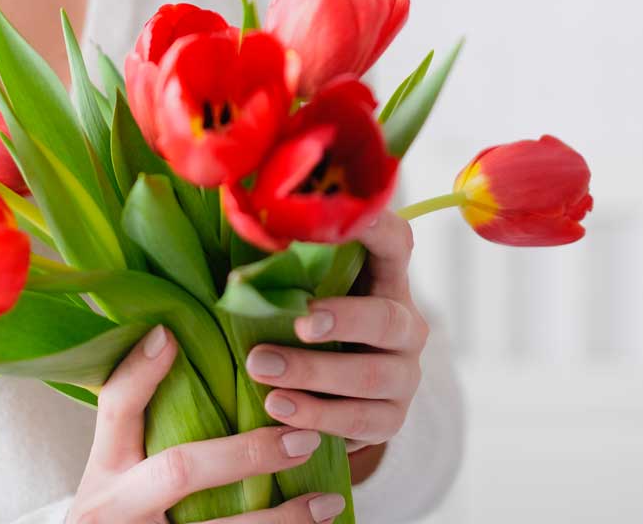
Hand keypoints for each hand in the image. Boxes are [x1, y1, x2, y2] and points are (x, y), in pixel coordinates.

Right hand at [68, 325, 347, 523]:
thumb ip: (151, 432)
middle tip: (304, 438)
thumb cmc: (126, 512)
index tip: (169, 334)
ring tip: (327, 501)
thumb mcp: (120, 475)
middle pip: (180, 469)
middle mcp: (114, 505)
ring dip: (282, 518)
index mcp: (105, 468)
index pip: (116, 407)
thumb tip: (197, 355)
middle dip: (247, 454)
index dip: (139, 372)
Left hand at [246, 212, 427, 463]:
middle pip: (386, 319)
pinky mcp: (390, 419)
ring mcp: (403, 375)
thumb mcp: (298, 288)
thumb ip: (283, 261)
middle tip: (298, 323)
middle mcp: (405, 326)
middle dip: (342, 322)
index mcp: (385, 280)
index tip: (354, 220)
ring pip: (370, 377)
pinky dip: (318, 418)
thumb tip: (238, 229)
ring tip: (261, 369)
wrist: (324, 392)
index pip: (396, 243)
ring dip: (314, 373)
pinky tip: (279, 410)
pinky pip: (360, 423)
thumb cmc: (298, 322)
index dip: (379, 229)